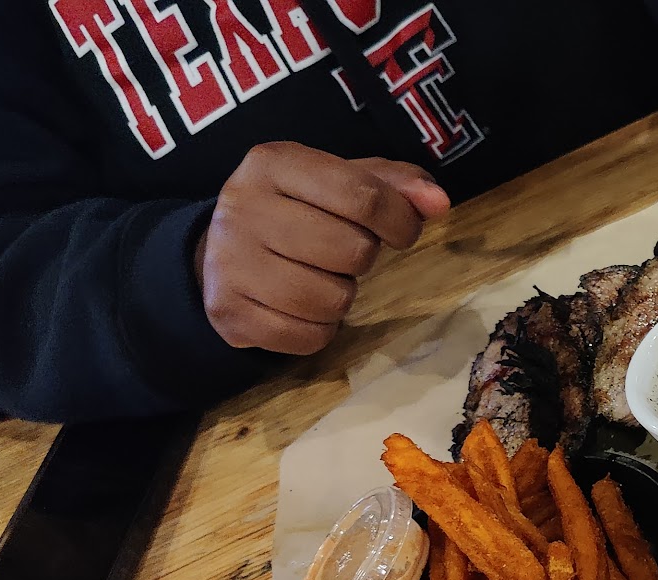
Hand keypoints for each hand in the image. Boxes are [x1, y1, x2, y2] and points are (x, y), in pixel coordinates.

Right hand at [197, 142, 452, 354]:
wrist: (219, 252)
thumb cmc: (296, 210)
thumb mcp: (340, 180)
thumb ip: (395, 184)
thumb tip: (439, 202)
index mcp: (273, 163)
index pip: (363, 196)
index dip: (400, 220)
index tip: (403, 232)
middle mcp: (243, 208)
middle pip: (352, 251)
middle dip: (362, 257)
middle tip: (342, 252)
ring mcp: (229, 263)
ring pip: (332, 300)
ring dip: (341, 296)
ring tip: (320, 277)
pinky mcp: (229, 313)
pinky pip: (308, 337)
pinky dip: (320, 330)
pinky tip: (302, 307)